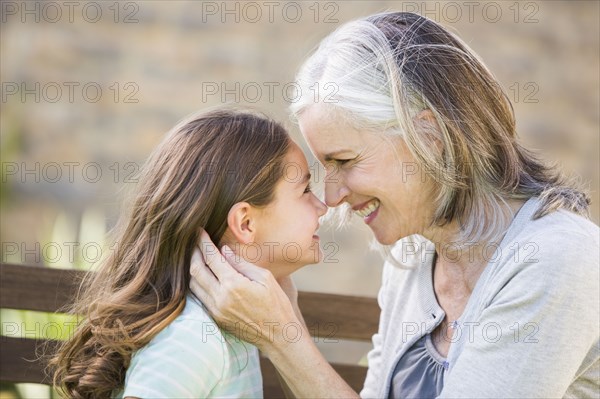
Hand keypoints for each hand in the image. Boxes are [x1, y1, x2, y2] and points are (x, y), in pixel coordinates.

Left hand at [189, 230, 299, 352]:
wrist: (279, 336)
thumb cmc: (277, 304)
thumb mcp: (264, 278)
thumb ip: (241, 263)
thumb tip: (224, 251)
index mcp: (233, 284)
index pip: (211, 257)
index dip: (203, 242)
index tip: (199, 231)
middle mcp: (220, 298)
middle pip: (196, 270)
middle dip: (193, 253)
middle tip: (195, 242)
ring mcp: (216, 310)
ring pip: (194, 285)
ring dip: (193, 269)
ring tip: (198, 257)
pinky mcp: (216, 319)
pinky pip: (200, 298)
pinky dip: (198, 284)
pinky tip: (203, 277)